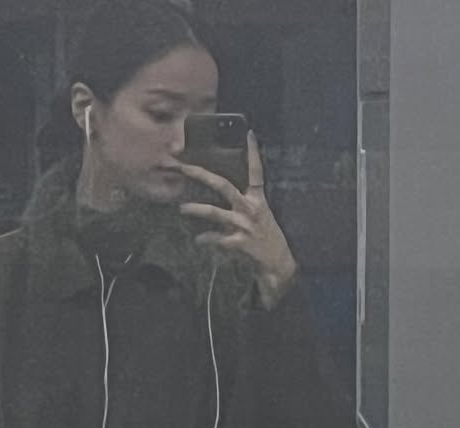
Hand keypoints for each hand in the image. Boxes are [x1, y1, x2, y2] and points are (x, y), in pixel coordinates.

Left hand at [175, 130, 297, 308]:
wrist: (277, 262)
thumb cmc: (266, 237)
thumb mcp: (259, 215)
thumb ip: (241, 204)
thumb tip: (223, 192)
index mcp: (257, 199)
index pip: (256, 171)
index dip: (254, 153)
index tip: (249, 133)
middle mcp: (250, 208)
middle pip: (224, 186)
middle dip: (202, 175)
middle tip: (184, 167)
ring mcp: (244, 225)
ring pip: (216, 212)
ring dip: (197, 209)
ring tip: (182, 208)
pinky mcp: (240, 243)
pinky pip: (217, 239)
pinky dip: (206, 239)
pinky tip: (197, 240)